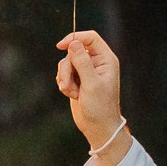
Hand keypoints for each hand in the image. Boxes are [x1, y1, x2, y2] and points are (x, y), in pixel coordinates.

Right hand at [56, 30, 125, 150]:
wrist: (97, 126)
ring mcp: (85, 72)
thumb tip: (73, 43)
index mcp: (105, 59)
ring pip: (66, 64)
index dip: (75, 38)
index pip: (90, 38)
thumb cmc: (100, 107)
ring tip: (71, 93)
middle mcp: (96, 63)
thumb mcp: (91, 83)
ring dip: (64, 78)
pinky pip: (63, 74)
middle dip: (67, 68)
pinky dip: (63, 84)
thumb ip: (82, 62)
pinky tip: (71, 94)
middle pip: (74, 52)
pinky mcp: (77, 80)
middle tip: (68, 84)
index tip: (61, 46)